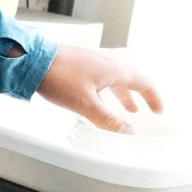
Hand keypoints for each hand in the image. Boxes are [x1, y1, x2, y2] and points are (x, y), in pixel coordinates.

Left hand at [36, 45, 164, 132]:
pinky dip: (108, 91)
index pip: (144, 83)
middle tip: (145, 112)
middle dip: (139, 97)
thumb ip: (108, 120)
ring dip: (123, 95)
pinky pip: (102, 78)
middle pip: (131, 80)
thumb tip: (128, 133)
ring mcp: (93, 61)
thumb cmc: (59, 77)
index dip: (154, 98)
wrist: (32, 58)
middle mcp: (108, 62)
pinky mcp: (80, 64)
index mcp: (115, 69)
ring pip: (115, 80)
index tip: (159, 111)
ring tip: (127, 110)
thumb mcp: (86, 104)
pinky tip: (99, 100)